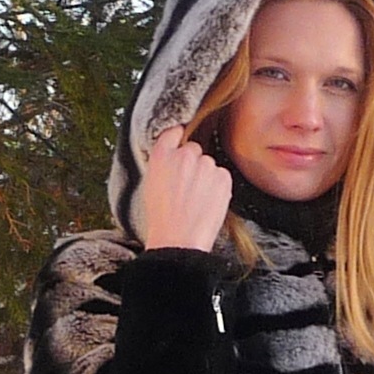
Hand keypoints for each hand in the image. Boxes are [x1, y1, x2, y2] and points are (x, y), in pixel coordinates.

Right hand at [139, 125, 232, 252]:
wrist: (179, 241)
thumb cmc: (161, 218)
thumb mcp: (151, 184)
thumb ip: (163, 164)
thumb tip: (175, 154)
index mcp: (161, 156)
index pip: (173, 132)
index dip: (178, 138)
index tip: (180, 141)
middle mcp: (184, 155)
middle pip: (193, 149)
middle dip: (192, 163)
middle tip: (187, 186)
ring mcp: (205, 165)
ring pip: (208, 163)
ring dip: (205, 175)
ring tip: (196, 199)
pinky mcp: (222, 177)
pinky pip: (221, 175)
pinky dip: (217, 185)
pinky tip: (207, 201)